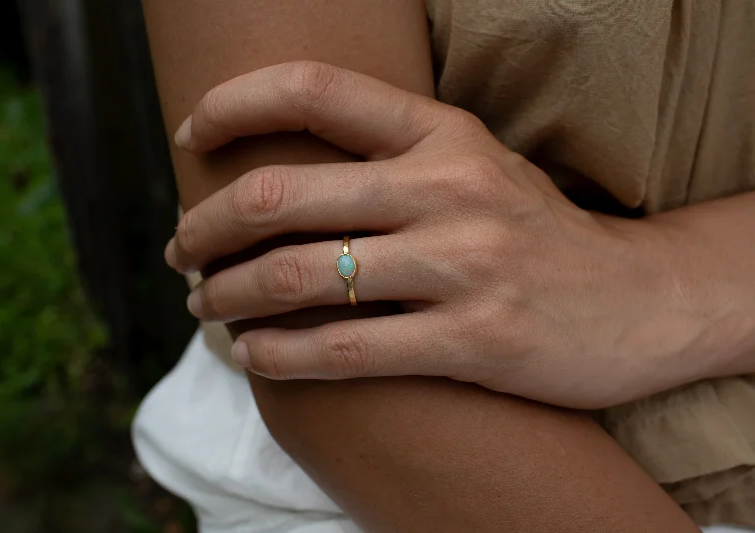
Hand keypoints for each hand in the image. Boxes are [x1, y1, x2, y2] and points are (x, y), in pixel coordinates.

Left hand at [166, 61, 693, 408]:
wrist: (638, 301)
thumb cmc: (536, 233)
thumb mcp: (474, 166)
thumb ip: (390, 160)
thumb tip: (280, 181)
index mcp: (444, 133)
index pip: (314, 91)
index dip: (233, 105)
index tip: (191, 136)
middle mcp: (448, 188)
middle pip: (280, 197)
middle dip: (206, 226)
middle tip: (182, 249)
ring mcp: (463, 265)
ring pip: (300, 278)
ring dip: (229, 295)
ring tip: (206, 304)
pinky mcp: (472, 340)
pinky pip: (343, 350)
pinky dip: (279, 355)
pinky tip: (253, 354)